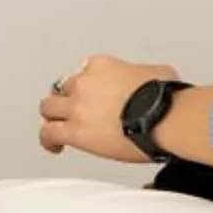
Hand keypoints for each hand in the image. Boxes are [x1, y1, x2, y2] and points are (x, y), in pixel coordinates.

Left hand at [37, 56, 179, 162]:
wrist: (162, 117)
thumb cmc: (165, 98)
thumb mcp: (159, 73)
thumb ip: (146, 75)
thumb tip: (154, 81)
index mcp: (103, 66)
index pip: (86, 72)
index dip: (90, 86)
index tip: (96, 95)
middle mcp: (86, 83)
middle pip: (64, 89)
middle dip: (68, 100)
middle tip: (73, 110)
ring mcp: (78, 106)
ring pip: (49, 108)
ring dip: (53, 117)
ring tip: (58, 127)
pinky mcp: (75, 130)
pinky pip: (48, 133)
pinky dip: (48, 140)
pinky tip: (54, 146)